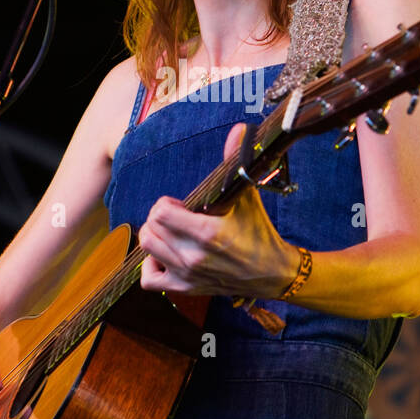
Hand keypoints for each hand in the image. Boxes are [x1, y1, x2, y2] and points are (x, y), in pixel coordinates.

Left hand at [137, 123, 299, 298]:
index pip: (160, 213)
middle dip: (158, 218)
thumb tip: (238, 129)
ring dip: (154, 236)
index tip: (180, 204)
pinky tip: (166, 255)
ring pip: (147, 249)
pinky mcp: (185, 289)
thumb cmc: (259, 233)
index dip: (165, 204)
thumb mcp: (247, 196)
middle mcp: (193, 256)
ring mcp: (187, 275)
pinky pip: (149, 280)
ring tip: (171, 232)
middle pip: (149, 229)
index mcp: (207, 232)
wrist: (272, 273)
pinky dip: (151, 266)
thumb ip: (236, 161)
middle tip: (176, 217)